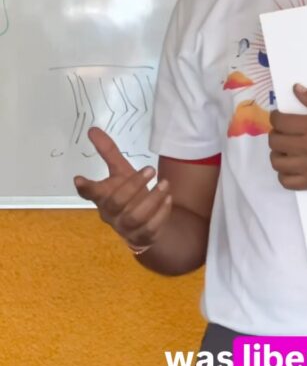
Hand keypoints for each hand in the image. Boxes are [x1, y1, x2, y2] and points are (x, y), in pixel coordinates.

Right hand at [74, 127, 171, 249]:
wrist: (144, 225)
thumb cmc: (128, 194)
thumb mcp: (120, 172)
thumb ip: (108, 152)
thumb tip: (92, 129)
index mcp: (103, 197)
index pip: (90, 193)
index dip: (85, 187)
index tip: (78, 178)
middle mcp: (111, 214)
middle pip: (116, 202)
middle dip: (133, 185)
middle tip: (151, 169)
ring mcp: (126, 227)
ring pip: (135, 217)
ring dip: (152, 199)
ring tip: (165, 184)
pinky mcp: (142, 236)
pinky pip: (150, 228)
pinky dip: (161, 213)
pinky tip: (168, 198)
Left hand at [268, 84, 306, 191]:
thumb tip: (296, 88)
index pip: (279, 121)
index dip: (275, 117)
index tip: (280, 117)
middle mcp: (306, 146)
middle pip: (274, 141)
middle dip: (275, 134)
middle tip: (283, 133)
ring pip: (276, 162)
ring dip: (277, 154)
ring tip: (286, 150)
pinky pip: (286, 181)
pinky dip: (283, 174)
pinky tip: (291, 167)